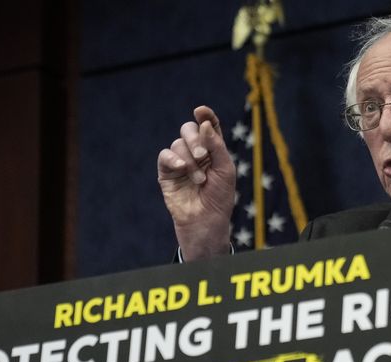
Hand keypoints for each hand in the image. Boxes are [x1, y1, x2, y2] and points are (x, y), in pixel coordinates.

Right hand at [157, 106, 235, 260]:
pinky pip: (165, 155)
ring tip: (200, 179)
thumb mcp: (226, 169)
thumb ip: (216, 145)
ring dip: (190, 160)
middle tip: (204, 156)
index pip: (208, 125)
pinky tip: (181, 168)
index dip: (205, 115)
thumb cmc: (220, 196)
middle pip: (189, 129)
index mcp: (213, 149)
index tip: (200, 111)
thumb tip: (204, 124)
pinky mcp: (166, 172)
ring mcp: (180, 161)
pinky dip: (173, 158)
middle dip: (195, 139)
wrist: (206, 220)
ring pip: (178, 144)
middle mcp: (196, 152)